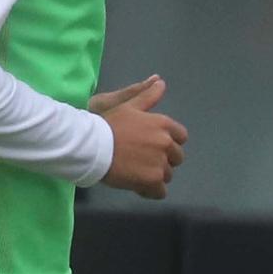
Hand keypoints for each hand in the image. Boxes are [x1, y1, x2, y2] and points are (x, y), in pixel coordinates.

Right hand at [99, 76, 186, 199]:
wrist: (92, 146)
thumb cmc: (107, 125)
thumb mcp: (128, 106)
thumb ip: (147, 96)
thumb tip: (161, 81)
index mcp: (163, 124)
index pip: (181, 137)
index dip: (168, 143)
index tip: (151, 146)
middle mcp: (166, 143)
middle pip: (176, 158)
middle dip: (163, 160)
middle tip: (141, 160)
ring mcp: (160, 163)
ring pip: (167, 175)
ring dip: (155, 175)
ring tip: (135, 172)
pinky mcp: (152, 180)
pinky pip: (160, 192)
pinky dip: (150, 191)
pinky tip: (136, 185)